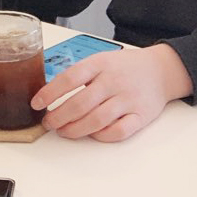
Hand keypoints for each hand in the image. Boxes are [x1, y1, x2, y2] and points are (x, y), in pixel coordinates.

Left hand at [31, 44, 192, 141]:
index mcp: (99, 64)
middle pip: (80, 103)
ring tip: (63, 131)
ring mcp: (128, 99)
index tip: (36, 104)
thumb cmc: (123, 67)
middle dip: (59, 117)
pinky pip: (119, 131)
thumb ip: (78, 74)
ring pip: (97, 119)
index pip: (69, 79)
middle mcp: (113, 81)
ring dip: (75, 129)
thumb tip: (49, 93)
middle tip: (48, 123)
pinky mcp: (141, 116)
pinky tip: (91, 134)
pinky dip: (102, 136)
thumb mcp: (99, 60)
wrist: (160, 70)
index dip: (49, 93)